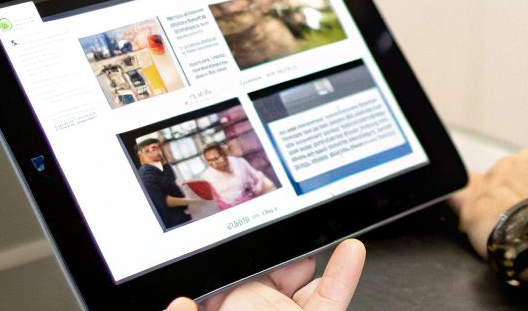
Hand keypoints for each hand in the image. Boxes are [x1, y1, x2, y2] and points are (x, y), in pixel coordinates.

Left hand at [165, 238, 364, 310]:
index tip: (249, 225)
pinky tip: (351, 251)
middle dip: (280, 246)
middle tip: (287, 225)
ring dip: (314, 252)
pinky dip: (346, 274)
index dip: (239, 249)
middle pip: (272, 270)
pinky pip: (334, 297)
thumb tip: (177, 303)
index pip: (229, 273)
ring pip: (307, 282)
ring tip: (320, 227)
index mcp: (227, 310)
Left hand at [446, 147, 527, 257]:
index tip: (524, 209)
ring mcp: (489, 181)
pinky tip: (457, 217)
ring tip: (500, 236)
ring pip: (478, 193)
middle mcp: (511, 162)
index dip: (521, 193)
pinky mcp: (472, 203)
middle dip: (502, 201)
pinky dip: (453, 206)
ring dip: (485, 212)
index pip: (521, 171)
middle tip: (513, 226)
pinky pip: (453, 199)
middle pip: (498, 180)